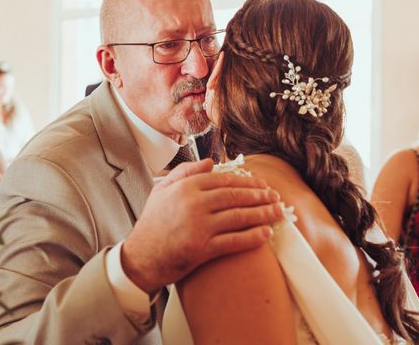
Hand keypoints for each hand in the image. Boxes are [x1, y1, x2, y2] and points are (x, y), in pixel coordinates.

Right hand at [121, 159, 282, 292]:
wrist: (140, 257)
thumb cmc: (152, 223)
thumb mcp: (161, 189)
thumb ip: (185, 172)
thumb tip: (211, 162)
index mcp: (186, 187)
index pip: (224, 180)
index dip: (246, 182)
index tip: (261, 184)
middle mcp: (194, 204)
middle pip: (235, 196)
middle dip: (260, 196)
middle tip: (276, 197)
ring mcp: (199, 226)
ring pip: (239, 216)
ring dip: (263, 214)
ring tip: (278, 212)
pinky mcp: (202, 249)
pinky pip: (234, 241)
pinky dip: (252, 237)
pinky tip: (266, 234)